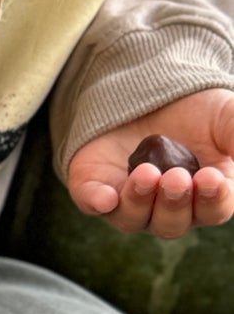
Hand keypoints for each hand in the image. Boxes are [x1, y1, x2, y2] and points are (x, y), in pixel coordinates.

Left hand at [67, 88, 233, 238]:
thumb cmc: (200, 113)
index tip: (212, 179)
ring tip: (148, 175)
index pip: (213, 210)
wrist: (153, 90)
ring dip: (142, 201)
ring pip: (134, 219)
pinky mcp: (95, 187)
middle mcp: (167, 208)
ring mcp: (129, 201)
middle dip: (176, 203)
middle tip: (178, 178)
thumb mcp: (229, 119)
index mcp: (205, 195)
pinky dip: (97, 202)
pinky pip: (93, 203)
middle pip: (172, 223)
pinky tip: (104, 197)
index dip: (213, 200)